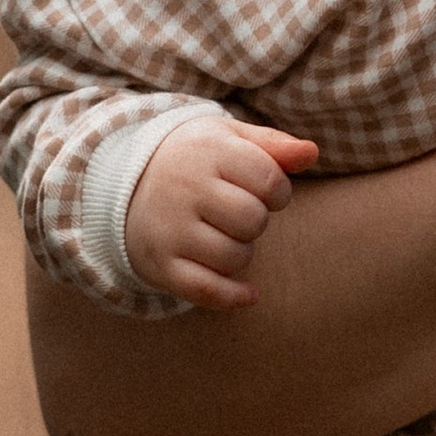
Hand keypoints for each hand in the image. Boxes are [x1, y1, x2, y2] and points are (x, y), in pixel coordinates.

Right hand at [126, 119, 318, 312]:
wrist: (125, 183)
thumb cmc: (196, 160)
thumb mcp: (230, 139)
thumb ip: (274, 145)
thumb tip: (311, 152)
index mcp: (207, 151)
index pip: (270, 180)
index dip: (278, 191)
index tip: (263, 191)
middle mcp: (184, 189)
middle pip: (253, 220)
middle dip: (257, 221)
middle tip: (238, 213)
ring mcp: (169, 229)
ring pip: (234, 257)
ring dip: (241, 252)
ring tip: (224, 235)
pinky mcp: (160, 264)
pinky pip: (206, 291)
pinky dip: (233, 297)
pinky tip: (249, 293)